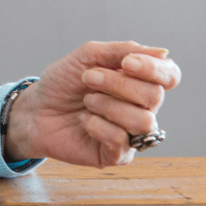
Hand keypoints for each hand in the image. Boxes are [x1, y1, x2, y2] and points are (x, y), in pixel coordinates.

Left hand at [4, 41, 180, 168]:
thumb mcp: (88, 56)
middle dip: (118, 83)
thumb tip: (162, 52)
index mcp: (139, 81)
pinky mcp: (117, 155)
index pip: (169, 75)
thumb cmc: (63, 82)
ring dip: (108, 105)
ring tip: (86, 101)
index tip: (126, 62)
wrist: (36, 109)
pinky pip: (120, 140)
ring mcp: (132, 133)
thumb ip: (122, 51)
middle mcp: (142, 108)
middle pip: (154, 96)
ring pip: (143, 121)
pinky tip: (83, 120)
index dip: (155, 69)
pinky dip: (96, 125)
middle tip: (88, 78)